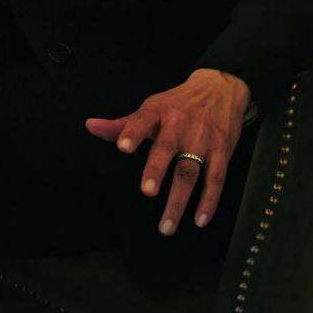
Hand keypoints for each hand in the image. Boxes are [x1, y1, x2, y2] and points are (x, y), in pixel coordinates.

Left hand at [85, 68, 250, 236]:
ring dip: (179, 200)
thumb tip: (90, 126)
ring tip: (167, 224)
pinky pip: (216, 179)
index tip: (122, 147)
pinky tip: (200, 219)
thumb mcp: (151, 107)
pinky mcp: (222, 152)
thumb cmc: (178, 103)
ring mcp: (202, 140)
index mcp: (158, 111)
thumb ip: (122, 124)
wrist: (219, 89)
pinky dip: (209, 201)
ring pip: (190, 171)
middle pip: (167, 149)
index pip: (142, 120)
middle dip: (156, 170)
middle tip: (147, 192)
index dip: (131, 133)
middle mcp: (180, 125)